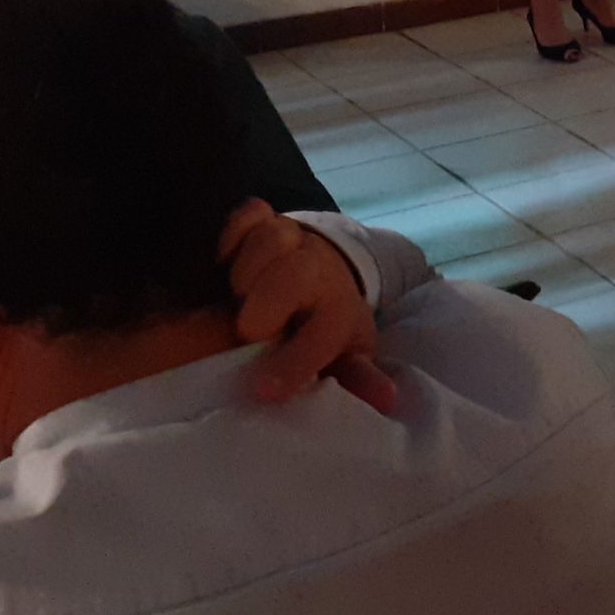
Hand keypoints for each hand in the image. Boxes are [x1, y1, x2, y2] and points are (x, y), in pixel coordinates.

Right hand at [217, 201, 397, 412]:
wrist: (322, 272)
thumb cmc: (325, 325)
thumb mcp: (344, 355)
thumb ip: (357, 378)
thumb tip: (388, 401)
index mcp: (339, 309)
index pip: (323, 333)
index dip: (294, 363)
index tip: (264, 389)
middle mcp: (317, 269)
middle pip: (293, 274)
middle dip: (263, 308)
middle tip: (249, 332)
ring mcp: (291, 240)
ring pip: (269, 239)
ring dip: (245, 272)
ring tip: (239, 299)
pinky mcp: (266, 220)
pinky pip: (248, 214)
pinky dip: (233, 234)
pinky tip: (227, 261)